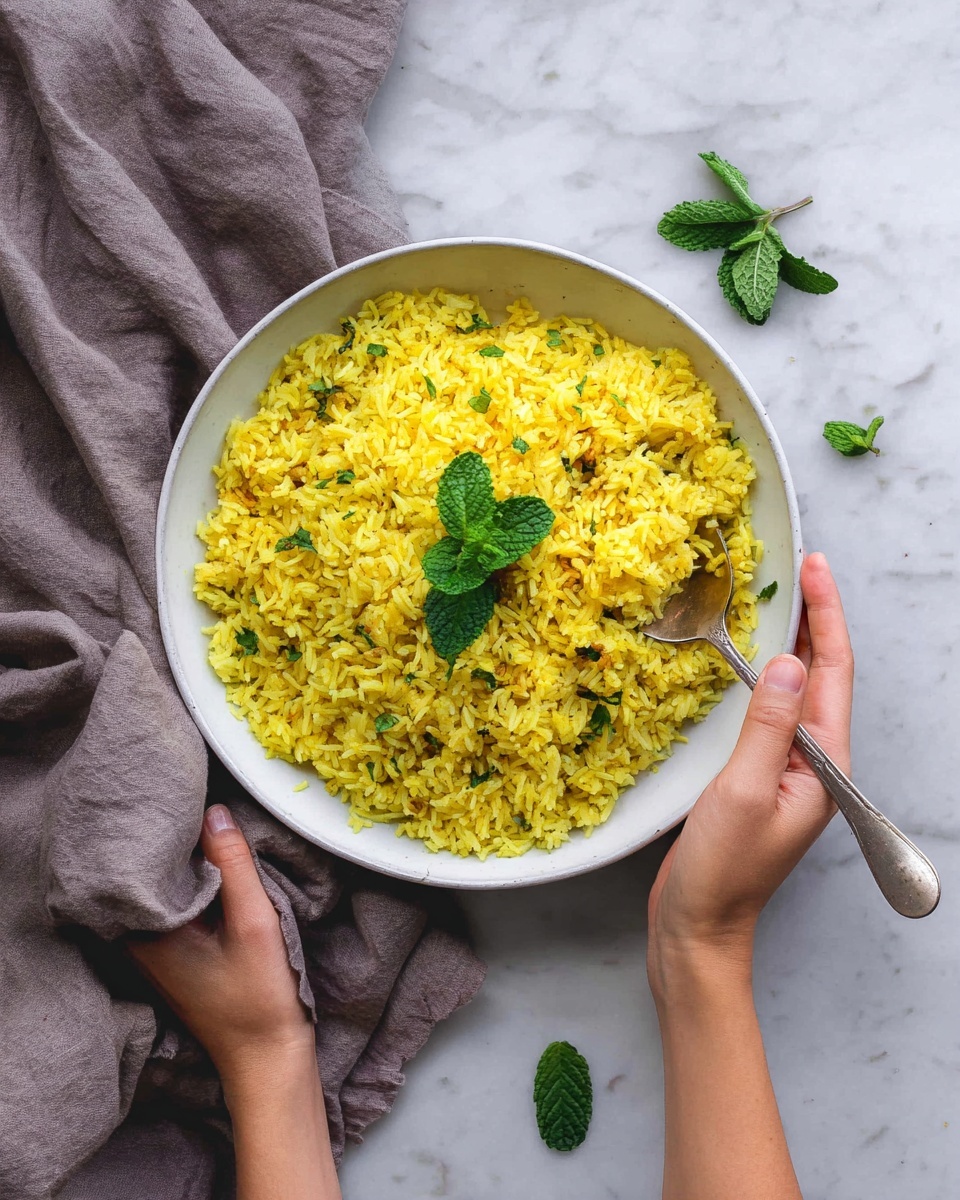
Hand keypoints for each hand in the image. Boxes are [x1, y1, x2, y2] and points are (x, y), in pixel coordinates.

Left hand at [130, 806, 340, 1198]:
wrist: (266, 1058)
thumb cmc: (259, 998)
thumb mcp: (254, 923)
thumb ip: (234, 866)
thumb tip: (214, 810)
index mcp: (147, 932)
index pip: (145, 861)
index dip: (166, 826)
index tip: (186, 794)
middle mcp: (140, 939)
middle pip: (152, 871)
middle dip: (177, 839)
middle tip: (203, 800)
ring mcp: (156, 948)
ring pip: (166, 885)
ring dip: (189, 860)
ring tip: (212, 824)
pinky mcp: (175, 952)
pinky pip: (179, 901)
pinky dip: (196, 882)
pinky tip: (219, 866)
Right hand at [647, 552, 852, 992]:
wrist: (698, 927)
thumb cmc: (722, 871)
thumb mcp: (743, 791)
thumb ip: (768, 726)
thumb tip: (788, 662)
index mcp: (823, 766)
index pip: (833, 674)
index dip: (826, 616)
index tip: (814, 568)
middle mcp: (814, 765)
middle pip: (823, 678)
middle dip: (816, 620)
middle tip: (800, 568)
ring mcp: (788, 773)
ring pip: (798, 693)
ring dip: (793, 644)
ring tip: (782, 600)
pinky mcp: (759, 779)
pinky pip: (771, 714)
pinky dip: (765, 677)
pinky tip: (750, 664)